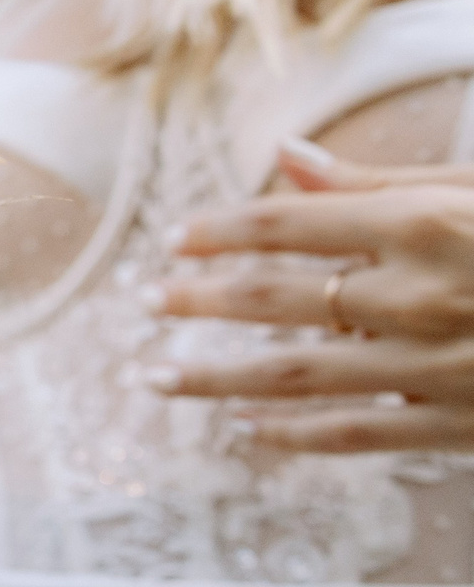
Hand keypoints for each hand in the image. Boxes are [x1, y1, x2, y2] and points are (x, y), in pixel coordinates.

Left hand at [153, 141, 473, 450]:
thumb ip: (379, 180)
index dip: (220, 230)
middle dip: (199, 299)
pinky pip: (354, 433)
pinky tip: (244, 425)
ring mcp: (437, 366)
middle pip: (276, 299)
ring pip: (297, 375)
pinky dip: (293, 433)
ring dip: (215, 377)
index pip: (287, 224)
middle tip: (146, 300)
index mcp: (421, 226)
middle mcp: (419, 297)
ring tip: (156, 376)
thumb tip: (285, 153)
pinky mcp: (458, 424)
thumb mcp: (473, 191)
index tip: (173, 239)